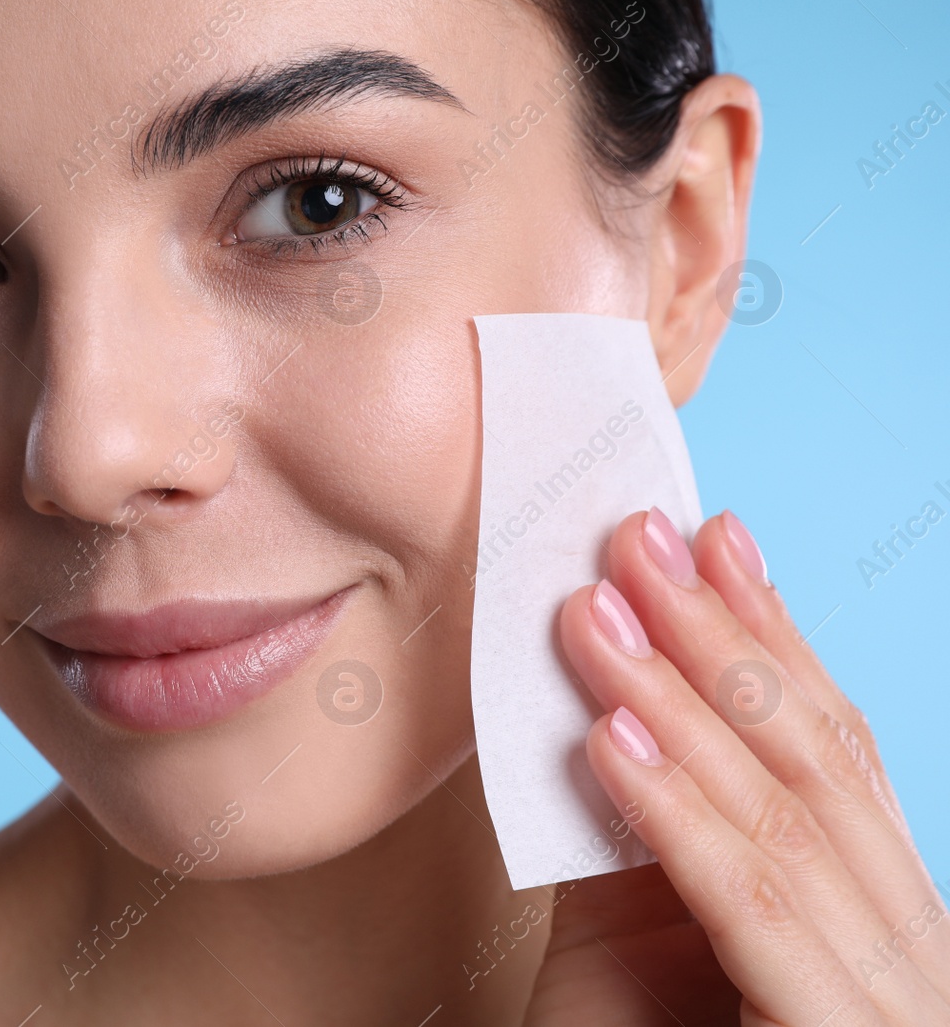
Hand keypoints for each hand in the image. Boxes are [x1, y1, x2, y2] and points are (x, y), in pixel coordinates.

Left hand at [525, 508, 949, 1025]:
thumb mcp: (642, 939)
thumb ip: (641, 834)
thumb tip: (605, 700)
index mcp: (875, 912)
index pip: (834, 749)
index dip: (775, 632)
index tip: (714, 532)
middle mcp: (910, 946)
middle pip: (818, 764)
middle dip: (723, 638)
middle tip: (640, 537)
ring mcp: (891, 998)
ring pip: (787, 818)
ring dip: (684, 699)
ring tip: (601, 610)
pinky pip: (749, 909)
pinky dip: (676, 812)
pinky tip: (611, 735)